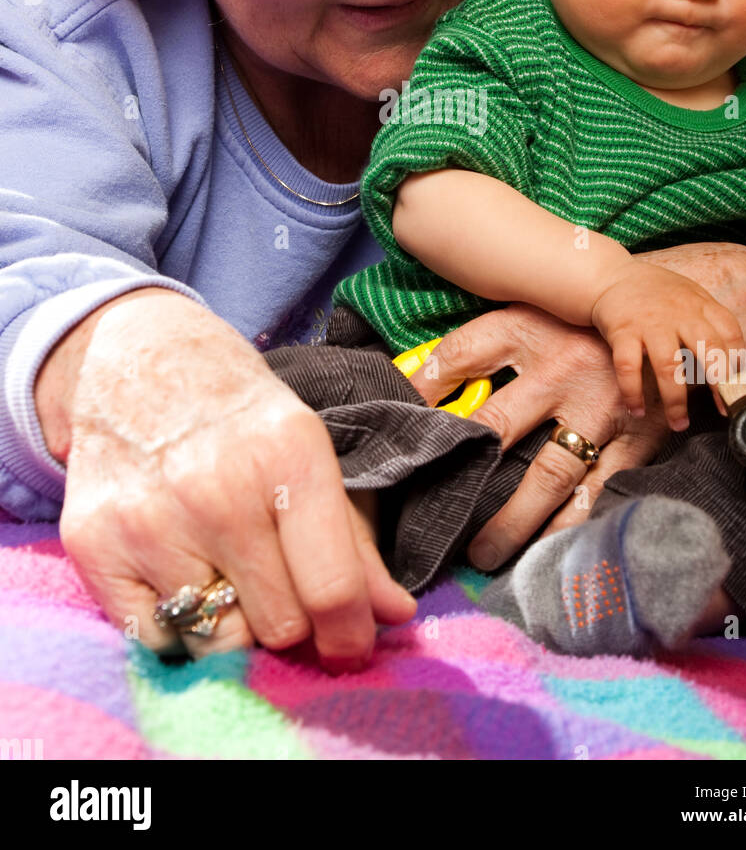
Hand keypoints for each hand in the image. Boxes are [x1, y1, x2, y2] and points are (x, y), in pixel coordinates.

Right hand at [46, 290, 415, 667]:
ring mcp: (149, 520)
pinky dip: (176, 626)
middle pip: (280, 625)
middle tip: (281, 587)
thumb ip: (353, 538)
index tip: (350, 644)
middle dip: (292, 619)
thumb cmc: (237, 411)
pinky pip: (154, 641)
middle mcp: (217, 491)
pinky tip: (182, 577)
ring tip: (229, 576)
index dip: (351, 634)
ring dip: (234, 624)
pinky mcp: (92, 545)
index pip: (331, 588)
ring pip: (219, 642)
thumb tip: (393, 614)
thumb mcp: (308, 449)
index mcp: (287, 456)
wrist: (137, 359)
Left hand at [408, 301, 671, 570]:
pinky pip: (599, 493)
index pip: (460, 355)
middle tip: (432, 517)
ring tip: (486, 556)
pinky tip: (551, 555)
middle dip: (463, 473)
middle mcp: (561, 370)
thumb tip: (414, 387)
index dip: (423, 387)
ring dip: (516, 521)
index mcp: (529, 330)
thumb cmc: (581, 325)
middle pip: (498, 427)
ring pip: (549, 476)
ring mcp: (601, 409)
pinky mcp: (635, 440)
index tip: (396, 424)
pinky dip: (573, 526)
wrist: (668, 322)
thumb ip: (476, 349)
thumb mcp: (529, 316)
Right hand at [590, 263, 745, 429]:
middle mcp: (679, 313)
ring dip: (675, 400)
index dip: (741, 365)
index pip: (731, 335)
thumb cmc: (656, 293)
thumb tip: (738, 364)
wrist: (610, 276)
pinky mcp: (622, 331)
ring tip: (678, 423)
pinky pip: (628, 367)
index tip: (741, 391)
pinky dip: (632, 392)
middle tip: (722, 410)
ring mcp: (650, 323)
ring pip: (669, 366)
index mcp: (701, 306)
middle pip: (708, 349)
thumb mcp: (691, 298)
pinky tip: (637, 410)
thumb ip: (712, 325)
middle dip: (718, 384)